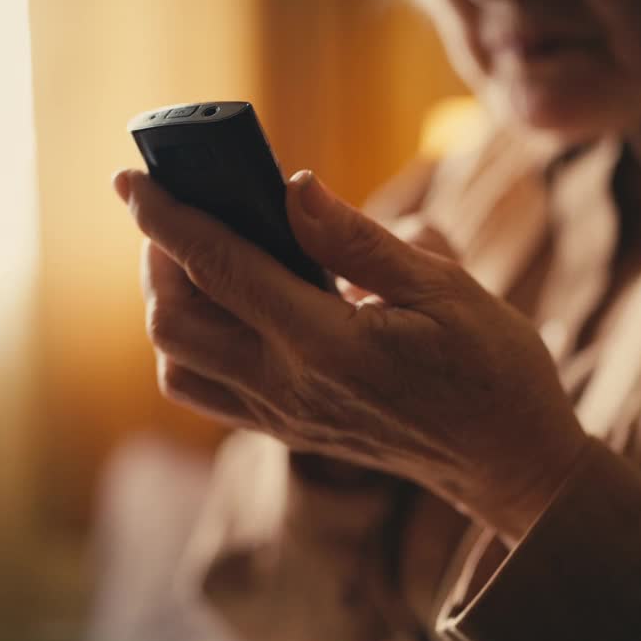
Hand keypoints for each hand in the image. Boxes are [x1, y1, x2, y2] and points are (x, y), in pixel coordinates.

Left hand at [115, 168, 588, 541]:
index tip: (132, 178)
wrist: (509, 462)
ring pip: (179, 362)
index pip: (221, 268)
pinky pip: (207, 391)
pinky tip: (225, 308)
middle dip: (158, 256)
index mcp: (329, 345)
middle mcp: (291, 388)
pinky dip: (191, 344)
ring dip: (169, 303)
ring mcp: (284, 418)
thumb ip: (360, 241)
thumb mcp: (446, 288)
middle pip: (175, 321)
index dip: (168, 217)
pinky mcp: (288, 432)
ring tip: (199, 256)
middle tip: (181, 208)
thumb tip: (294, 187)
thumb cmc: (491, 367)